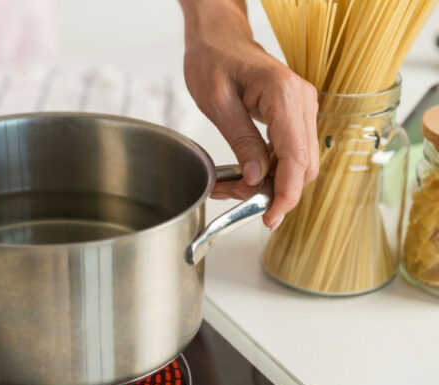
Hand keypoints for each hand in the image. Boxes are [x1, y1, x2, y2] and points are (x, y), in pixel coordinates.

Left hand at [180, 0, 317, 229]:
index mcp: (284, 96)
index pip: (297, 158)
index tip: (270, 217)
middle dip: (272, 191)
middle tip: (234, 196)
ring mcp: (301, 109)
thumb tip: (257, 177)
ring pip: (297, 163)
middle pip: (302, 166)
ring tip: (230, 185)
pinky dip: (268, 168)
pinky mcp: (293, 115)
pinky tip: (241, 173)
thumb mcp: (217, 102)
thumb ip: (241, 140)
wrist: (218, 36)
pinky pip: (288, 151)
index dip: (285, 194)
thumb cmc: (213, 58)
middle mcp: (302, 102)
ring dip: (268, 182)